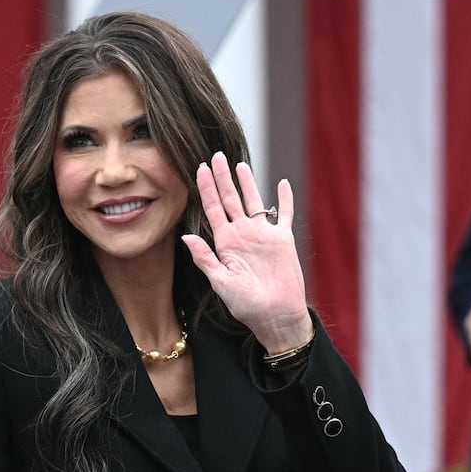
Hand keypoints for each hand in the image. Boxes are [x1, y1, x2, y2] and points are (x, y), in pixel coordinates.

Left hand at [182, 156, 312, 351]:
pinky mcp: (283, 239)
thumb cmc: (246, 304)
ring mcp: (263, 235)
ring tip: (239, 164)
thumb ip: (205, 258)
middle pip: (230, 199)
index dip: (206, 188)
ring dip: (247, 183)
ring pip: (254, 201)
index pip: (213, 208)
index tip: (198, 169)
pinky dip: (285, 199)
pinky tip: (283, 183)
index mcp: (225, 242)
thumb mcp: (220, 282)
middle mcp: (243, 234)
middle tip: (215, 155)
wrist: (275, 315)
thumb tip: (185, 236)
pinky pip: (285, 214)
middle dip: (222, 177)